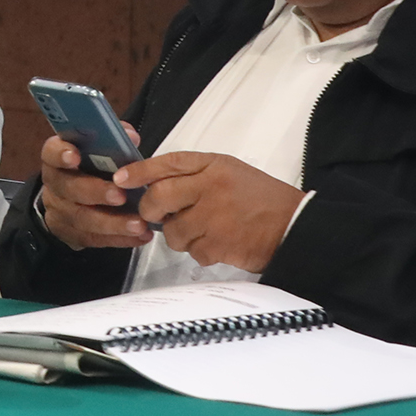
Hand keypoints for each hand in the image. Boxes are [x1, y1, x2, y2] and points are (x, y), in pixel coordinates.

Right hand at [35, 125, 153, 250]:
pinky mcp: (72, 234)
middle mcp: (55, 185)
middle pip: (69, 188)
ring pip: (83, 219)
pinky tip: (140, 236)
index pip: (51, 153)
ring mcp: (60, 212)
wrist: (70, 200)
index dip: (61, 154)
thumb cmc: (90, 168)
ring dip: (113, 223)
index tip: (75, 156)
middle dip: (96, 192)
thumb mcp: (97, 149)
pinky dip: (119, 239)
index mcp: (58, 158)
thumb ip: (112, 139)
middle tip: (120, 195)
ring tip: (138, 224)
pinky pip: (94, 239)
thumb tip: (130, 137)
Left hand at [113, 151, 304, 272]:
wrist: (295, 225)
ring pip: (172, 231)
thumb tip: (156, 185)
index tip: (121, 179)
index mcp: (213, 165)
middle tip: (156, 215)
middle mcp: (211, 187)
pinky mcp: (219, 244)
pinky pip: (192, 252)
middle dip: (151, 210)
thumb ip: (195, 175)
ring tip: (203, 230)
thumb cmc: (261, 199)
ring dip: (180, 235)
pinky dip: (201, 252)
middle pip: (159, 197)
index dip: (140, 171)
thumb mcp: (229, 172)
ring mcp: (214, 217)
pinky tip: (218, 243)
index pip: (167, 163)